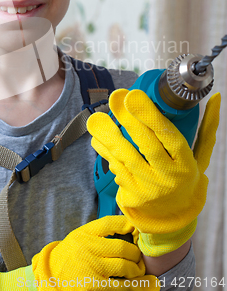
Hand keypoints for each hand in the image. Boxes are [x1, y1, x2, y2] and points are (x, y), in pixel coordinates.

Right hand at [0, 217, 159, 289]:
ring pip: (124, 268)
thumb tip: (127, 228)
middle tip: (139, 257)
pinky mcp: (92, 285)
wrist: (50, 276)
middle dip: (135, 254)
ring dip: (136, 271)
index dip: (126, 224)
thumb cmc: (70, 255)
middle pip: (121, 248)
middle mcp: (87, 248)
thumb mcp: (79, 237)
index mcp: (84, 233)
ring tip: (139, 271)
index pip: (109, 224)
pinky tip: (140, 284)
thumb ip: (98, 233)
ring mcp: (90, 268)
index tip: (136, 228)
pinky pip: (118, 286)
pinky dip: (131, 285)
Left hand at [87, 89, 220, 255]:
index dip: (151, 117)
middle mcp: (168, 178)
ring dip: (109, 136)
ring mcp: (148, 188)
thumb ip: (207, 126)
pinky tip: (97, 136)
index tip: (135, 96)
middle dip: (129, 120)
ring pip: (126, 158)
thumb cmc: (186, 177)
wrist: (173, 217)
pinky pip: (116, 168)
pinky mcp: (131, 196)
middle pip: (146, 146)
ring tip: (96, 118)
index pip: (170, 138)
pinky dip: (105, 151)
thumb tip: (215, 97)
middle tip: (116, 97)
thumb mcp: (200, 155)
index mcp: (186, 164)